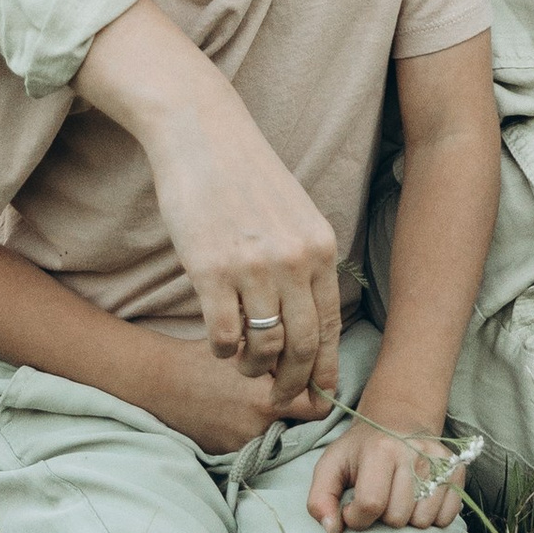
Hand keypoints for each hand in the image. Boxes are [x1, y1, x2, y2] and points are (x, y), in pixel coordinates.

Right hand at [75, 1, 341, 399]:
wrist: (203, 134)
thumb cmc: (247, 177)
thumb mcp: (295, 215)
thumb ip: (306, 263)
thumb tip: (310, 321)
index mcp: (320, 248)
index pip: (330, 327)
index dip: (324, 369)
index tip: (316, 393)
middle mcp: (294, 261)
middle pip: (303, 347)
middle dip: (293, 384)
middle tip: (279, 398)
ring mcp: (253, 267)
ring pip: (264, 347)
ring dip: (254, 368)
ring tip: (245, 366)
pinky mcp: (210, 269)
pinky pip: (225, 334)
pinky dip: (224, 350)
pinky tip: (220, 344)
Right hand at [128, 337, 340, 455]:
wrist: (161, 382)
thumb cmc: (204, 357)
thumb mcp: (246, 347)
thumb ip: (281, 356)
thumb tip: (312, 355)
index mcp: (267, 400)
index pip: (317, 410)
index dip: (320, 398)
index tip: (316, 388)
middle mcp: (258, 429)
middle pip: (296, 424)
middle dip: (293, 409)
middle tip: (282, 390)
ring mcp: (240, 445)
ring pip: (273, 434)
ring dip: (270, 420)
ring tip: (250, 399)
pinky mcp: (225, 453)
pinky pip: (250, 443)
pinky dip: (249, 430)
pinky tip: (233, 411)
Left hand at [308, 414, 466, 532]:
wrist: (398, 420)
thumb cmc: (361, 450)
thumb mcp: (331, 465)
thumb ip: (320, 499)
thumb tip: (333, 529)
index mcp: (380, 450)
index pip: (371, 504)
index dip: (357, 517)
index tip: (353, 509)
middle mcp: (414, 453)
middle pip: (398, 517)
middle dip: (383, 518)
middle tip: (379, 499)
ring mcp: (439, 461)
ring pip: (423, 521)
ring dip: (407, 519)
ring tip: (398, 500)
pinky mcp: (457, 469)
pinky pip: (448, 516)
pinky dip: (432, 518)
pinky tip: (419, 502)